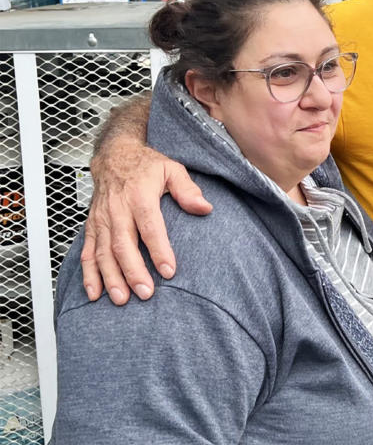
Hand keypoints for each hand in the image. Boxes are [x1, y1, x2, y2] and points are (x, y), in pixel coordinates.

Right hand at [83, 140, 210, 304]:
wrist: (114, 155)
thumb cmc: (146, 165)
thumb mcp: (172, 169)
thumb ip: (187, 189)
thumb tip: (204, 208)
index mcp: (139, 196)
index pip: (150, 227)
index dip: (159, 249)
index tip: (169, 270)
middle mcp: (117, 210)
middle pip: (123, 244)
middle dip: (133, 271)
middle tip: (145, 293)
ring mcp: (102, 220)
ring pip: (102, 252)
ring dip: (110, 277)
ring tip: (121, 299)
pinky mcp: (91, 226)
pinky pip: (87, 252)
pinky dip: (89, 274)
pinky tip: (94, 293)